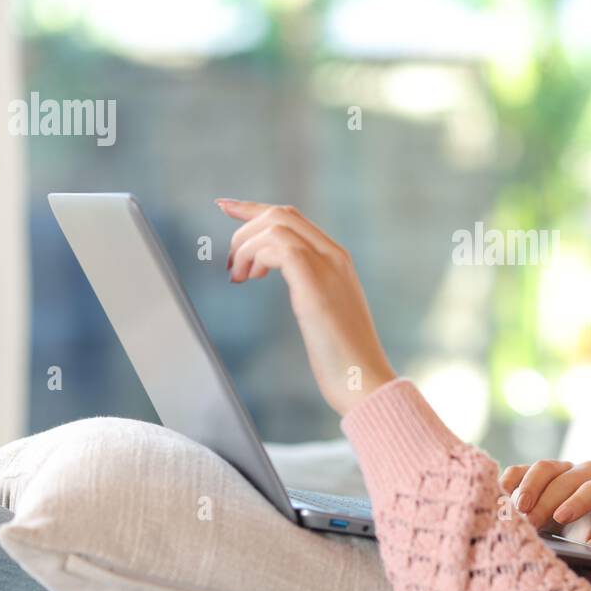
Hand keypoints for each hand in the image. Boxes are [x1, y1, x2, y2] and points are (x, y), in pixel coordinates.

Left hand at [217, 198, 396, 417]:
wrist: (366, 383)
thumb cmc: (344, 357)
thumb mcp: (326, 312)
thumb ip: (312, 288)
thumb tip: (289, 281)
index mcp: (338, 260)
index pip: (293, 218)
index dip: (253, 209)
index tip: (225, 207)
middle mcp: (335, 257)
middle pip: (282, 214)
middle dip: (245, 229)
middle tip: (232, 265)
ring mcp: (328, 269)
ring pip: (276, 226)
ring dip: (246, 246)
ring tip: (239, 277)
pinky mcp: (316, 287)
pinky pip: (280, 248)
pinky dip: (255, 257)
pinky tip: (249, 279)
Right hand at [498, 459, 590, 553]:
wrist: (585, 530)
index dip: (576, 502)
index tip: (560, 518)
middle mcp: (586, 473)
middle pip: (564, 479)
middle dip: (546, 501)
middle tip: (531, 523)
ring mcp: (561, 468)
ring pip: (543, 468)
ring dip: (528, 488)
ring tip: (516, 510)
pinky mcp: (537, 472)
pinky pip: (521, 469)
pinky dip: (510, 480)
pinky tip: (502, 495)